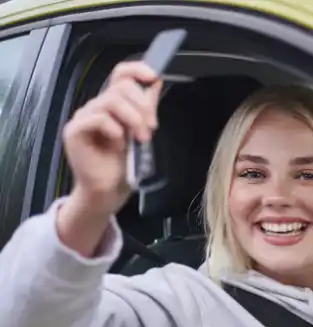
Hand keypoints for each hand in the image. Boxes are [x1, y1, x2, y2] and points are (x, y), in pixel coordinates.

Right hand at [62, 60, 162, 215]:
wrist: (109, 190)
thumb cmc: (124, 163)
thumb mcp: (141, 131)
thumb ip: (146, 107)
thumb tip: (155, 82)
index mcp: (112, 103)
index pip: (120, 74)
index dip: (137, 70)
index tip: (153, 77)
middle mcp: (96, 106)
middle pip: (120, 87)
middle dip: (143, 105)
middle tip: (151, 127)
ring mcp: (84, 117)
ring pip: (111, 101)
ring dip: (133, 118)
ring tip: (142, 138)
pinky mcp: (75, 131)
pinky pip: (98, 118)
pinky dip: (114, 129)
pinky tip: (119, 143)